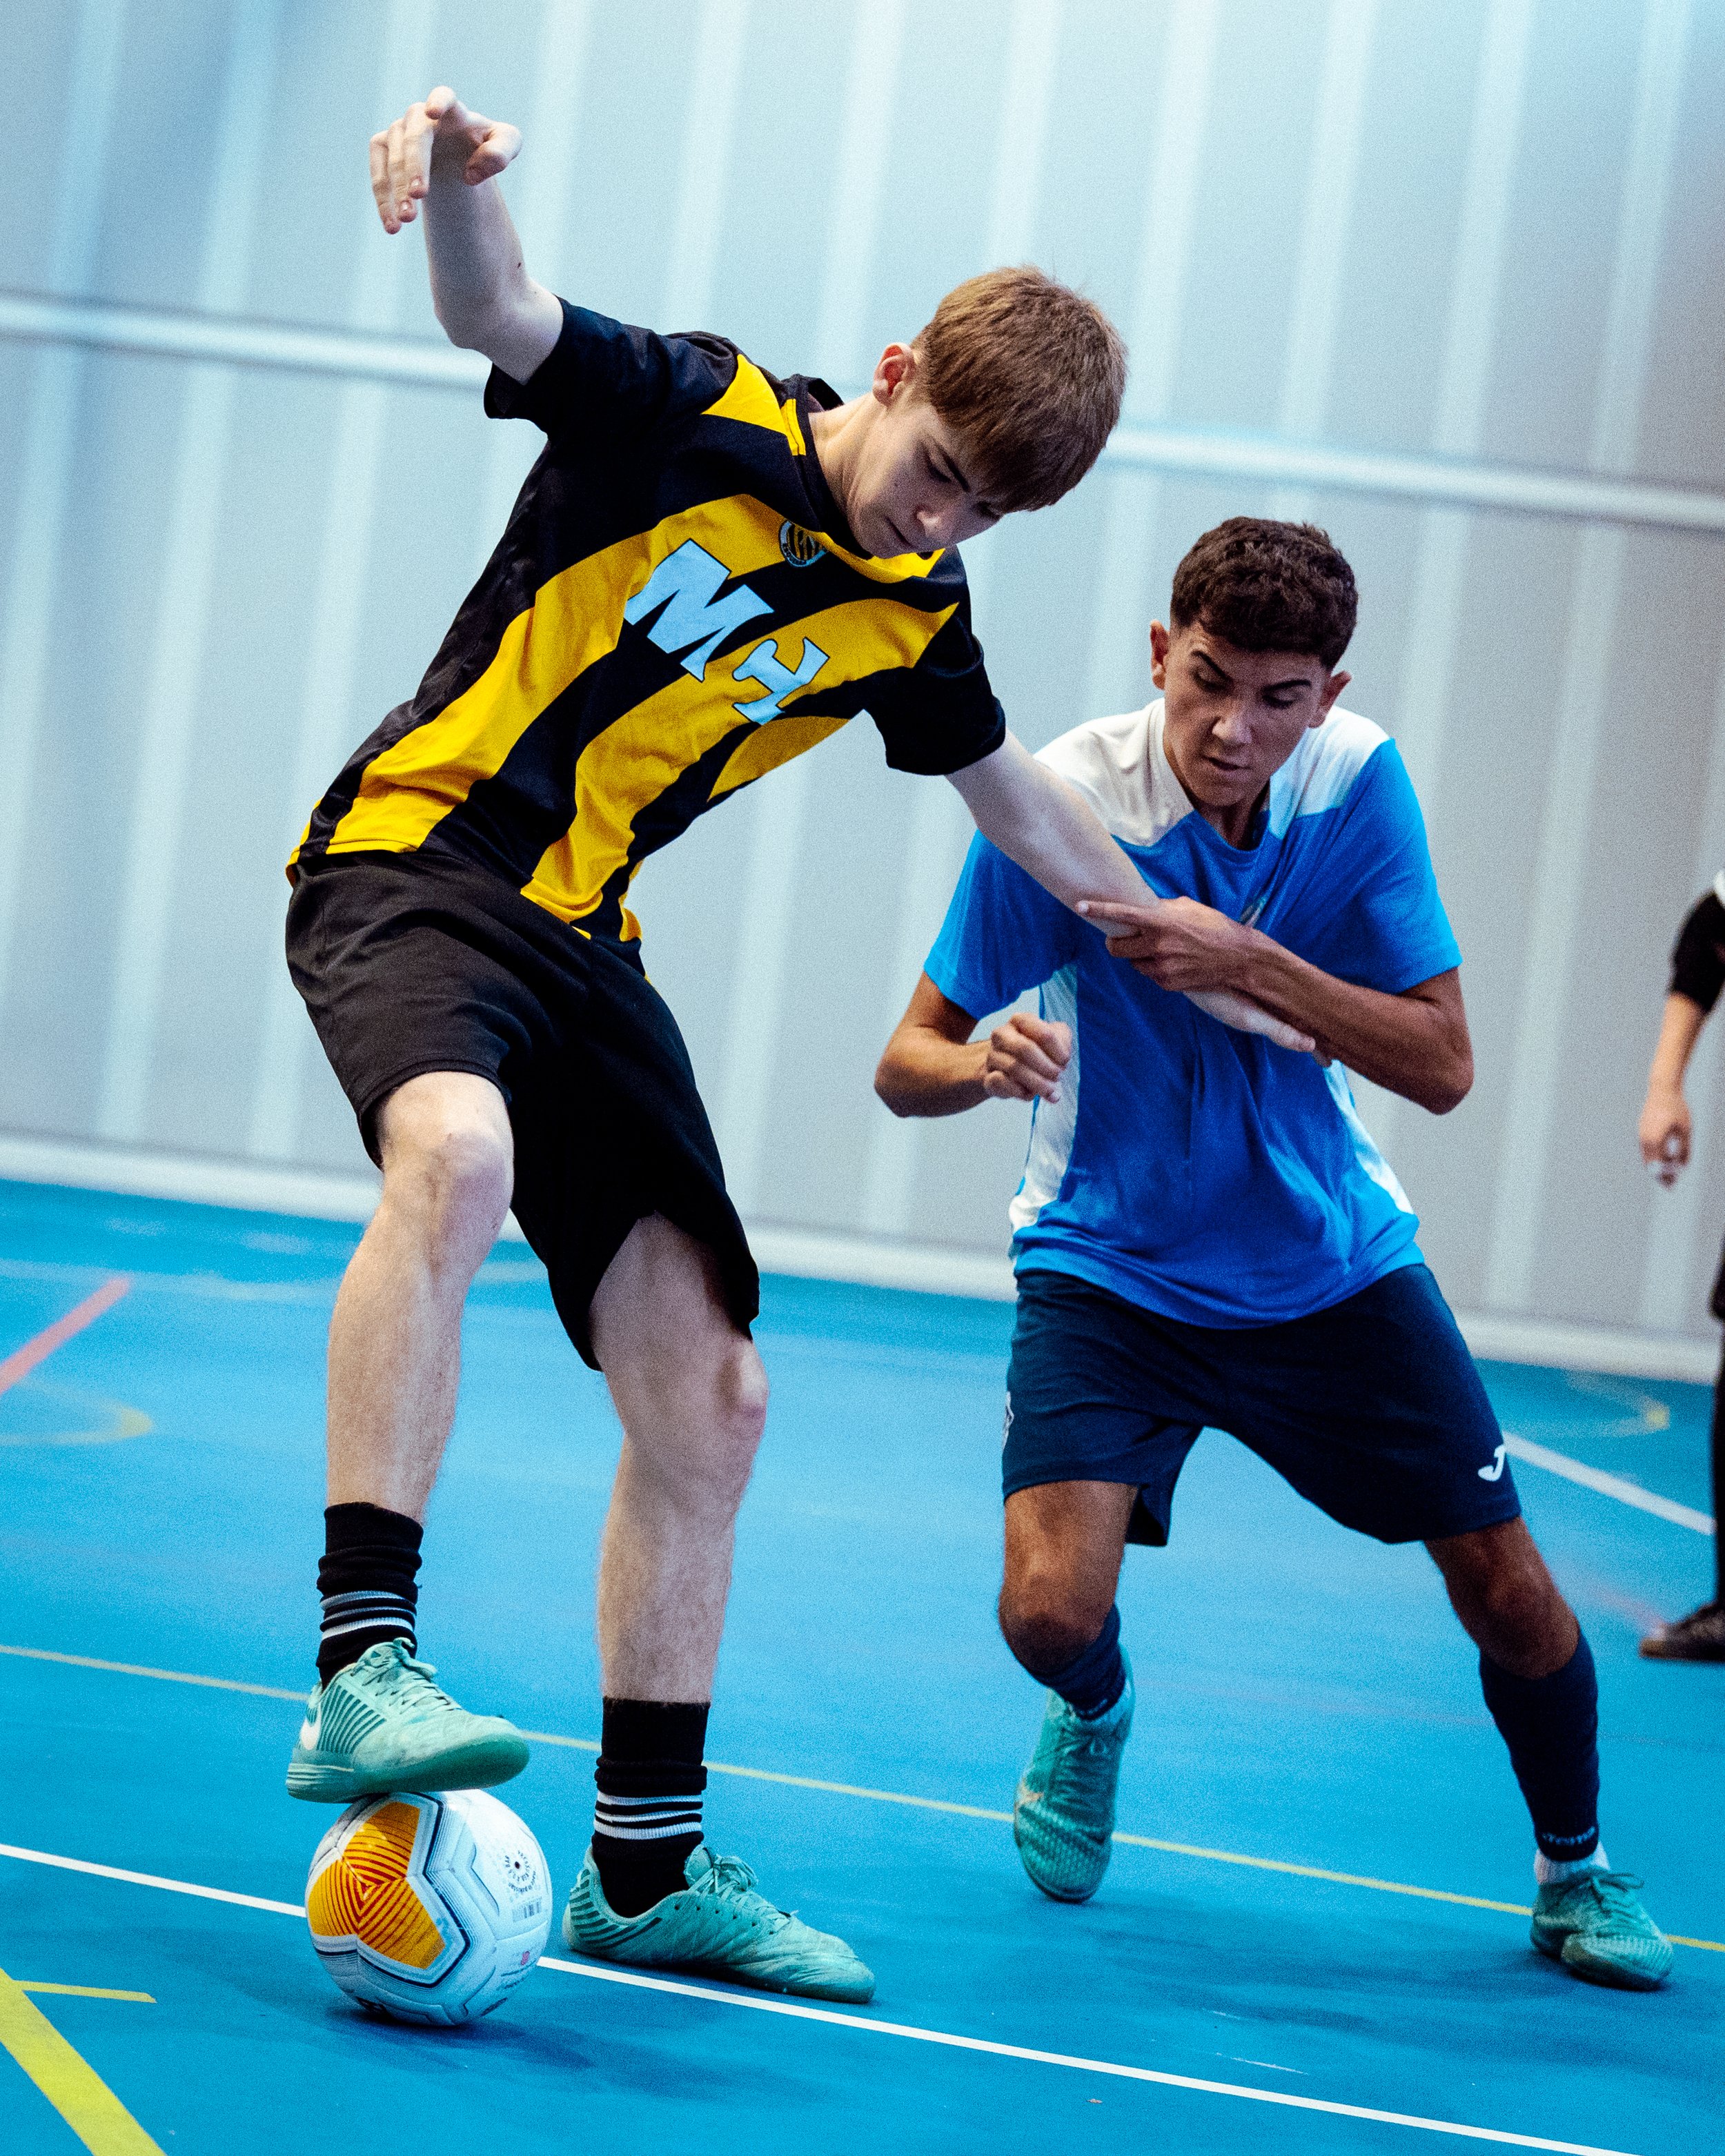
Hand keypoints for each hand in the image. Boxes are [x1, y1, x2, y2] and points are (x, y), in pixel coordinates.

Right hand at [370, 87, 520, 234]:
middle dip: (414, 165)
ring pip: (393, 159)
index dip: (438, 101)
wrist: (458, 156)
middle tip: (419, 195)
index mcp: (452, 110)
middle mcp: (420, 117)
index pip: (444, 97)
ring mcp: (399, 132)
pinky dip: (383, 201)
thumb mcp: (506, 145)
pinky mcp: (383, 149)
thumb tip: (472, 173)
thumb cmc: (483, 146)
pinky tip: (392, 226)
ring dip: (398, 190)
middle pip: (414, 137)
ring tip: (407, 220)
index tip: (432, 111)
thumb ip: (501, 152)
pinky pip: (378, 175)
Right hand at [983, 1014, 1072, 1103]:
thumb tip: (1061, 1061)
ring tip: (1051, 1091)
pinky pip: (1001, 1082)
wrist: (1006, 1068)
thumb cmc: (1036, 1050)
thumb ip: (1063, 1042)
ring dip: (1037, 1082)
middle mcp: (1002, 1034)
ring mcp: (992, 1056)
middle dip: (1046, 1067)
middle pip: (1025, 1049)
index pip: (1044, 1033)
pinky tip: (1030, 1094)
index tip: (1065, 1062)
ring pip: (1014, 1067)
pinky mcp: (988, 1077)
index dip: (1059, 1051)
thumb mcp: (1055, 1039)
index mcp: (1020, 1021)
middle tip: (1057, 1076)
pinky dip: (1020, 1091)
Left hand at [1077, 898, 1314, 1053]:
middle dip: (1117, 944)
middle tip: (1125, 939)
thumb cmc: (1214, 927)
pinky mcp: (1167, 983)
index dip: (1098, 909)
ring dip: (1138, 957)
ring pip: (1132, 963)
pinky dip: (1153, 968)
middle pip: (1115, 948)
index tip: (1080, 905)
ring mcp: (1161, 967)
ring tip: (1161, 950)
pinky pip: (1148, 975)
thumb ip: (1161, 909)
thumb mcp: (1188, 909)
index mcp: (1161, 922)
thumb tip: (1142, 907)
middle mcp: (1158, 945)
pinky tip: (1172, 962)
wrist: (1238, 959)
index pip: (1122, 914)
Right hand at [1640, 1082, 1690, 1185]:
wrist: (1662, 1089)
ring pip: (1647, 1157)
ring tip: (1668, 1174)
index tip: (1672, 1185)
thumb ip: (1684, 1150)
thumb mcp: (1685, 1130)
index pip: (1658, 1166)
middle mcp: (1644, 1139)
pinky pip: (1646, 1149)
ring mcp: (1641, 1134)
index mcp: (1654, 1140)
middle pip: (1650, 1165)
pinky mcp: (1642, 1130)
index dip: (1665, 1177)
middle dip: (1660, 1176)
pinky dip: (1654, 1157)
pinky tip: (1664, 1158)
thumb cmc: (1676, 1109)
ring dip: (1657, 1167)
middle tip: (1670, 1185)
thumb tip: (1682, 1166)